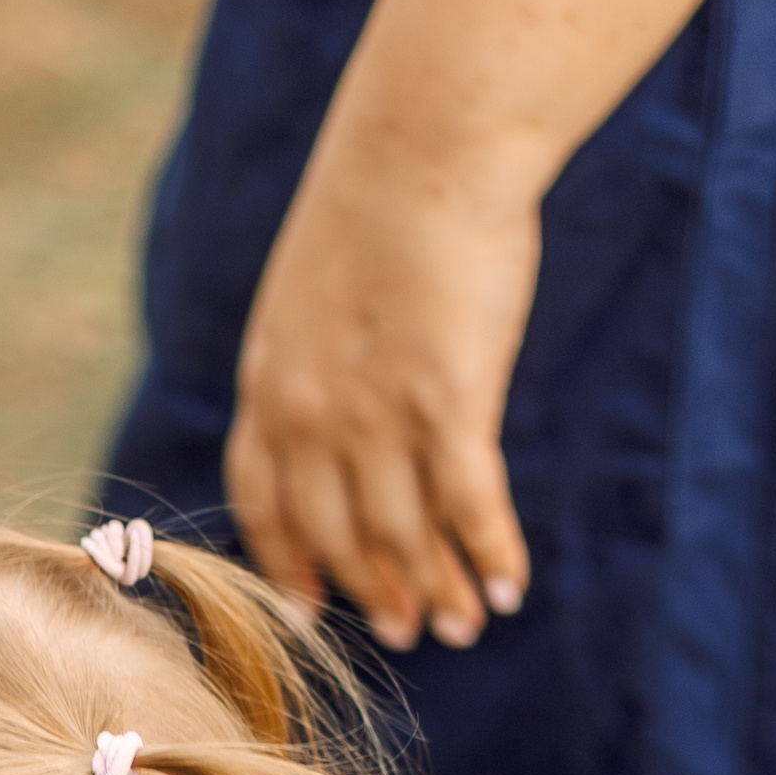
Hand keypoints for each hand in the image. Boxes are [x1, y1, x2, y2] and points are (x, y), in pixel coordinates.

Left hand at [227, 113, 539, 652]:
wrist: (427, 142)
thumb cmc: (383, 198)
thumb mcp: (314, 285)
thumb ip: (315, 353)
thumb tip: (342, 393)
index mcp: (270, 381)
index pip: (266, 501)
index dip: (288, 562)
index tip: (310, 610)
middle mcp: (312, 413)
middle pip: (339, 534)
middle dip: (374, 590)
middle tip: (406, 632)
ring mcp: (376, 414)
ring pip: (405, 532)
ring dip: (437, 587)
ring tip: (464, 624)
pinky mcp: (448, 403)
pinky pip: (468, 505)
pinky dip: (490, 552)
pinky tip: (510, 586)